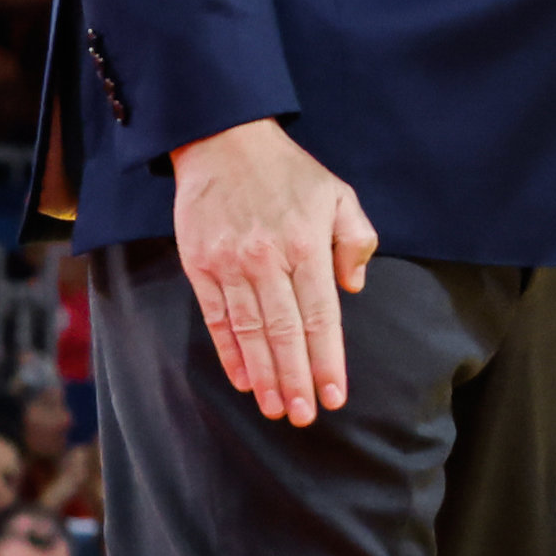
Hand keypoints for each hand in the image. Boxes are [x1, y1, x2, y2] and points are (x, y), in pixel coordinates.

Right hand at [169, 118, 378, 424]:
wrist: (223, 141)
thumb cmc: (289, 173)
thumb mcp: (339, 194)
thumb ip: (355, 240)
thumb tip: (353, 289)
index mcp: (305, 245)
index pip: (321, 316)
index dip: (327, 360)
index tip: (334, 395)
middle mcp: (267, 259)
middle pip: (284, 332)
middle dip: (295, 379)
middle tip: (303, 415)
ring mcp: (229, 264)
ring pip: (249, 331)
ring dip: (263, 374)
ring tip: (274, 408)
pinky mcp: (199, 264)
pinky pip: (216, 317)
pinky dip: (228, 352)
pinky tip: (241, 379)